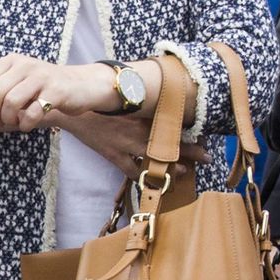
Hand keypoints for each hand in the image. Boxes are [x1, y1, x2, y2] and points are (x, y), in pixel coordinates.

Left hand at [0, 56, 118, 132]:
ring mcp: (41, 76)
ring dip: (9, 120)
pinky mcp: (56, 91)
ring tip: (15, 122)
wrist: (81, 85)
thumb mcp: (12, 87)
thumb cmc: (41, 89)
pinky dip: (25, 124)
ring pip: (11, 103)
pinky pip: (32, 112)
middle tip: (1, 122)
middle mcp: (25, 65)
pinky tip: (28, 124)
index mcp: (11, 61)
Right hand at [57, 111, 210, 176]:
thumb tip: (160, 102)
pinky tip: (153, 183)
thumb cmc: (98, 100)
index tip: (203, 132)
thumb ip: (141, 100)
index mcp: (141, 112)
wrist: (73, 110)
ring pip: (154, 157)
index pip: (171, 121)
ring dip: (171, 166)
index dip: (188, 128)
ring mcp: (125, 144)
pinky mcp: (113, 155)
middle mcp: (137, 128)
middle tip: (207, 157)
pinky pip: (131, 170)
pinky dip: (143, 177)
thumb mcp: (123, 96)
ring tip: (186, 171)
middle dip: (189, 150)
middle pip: (168, 141)